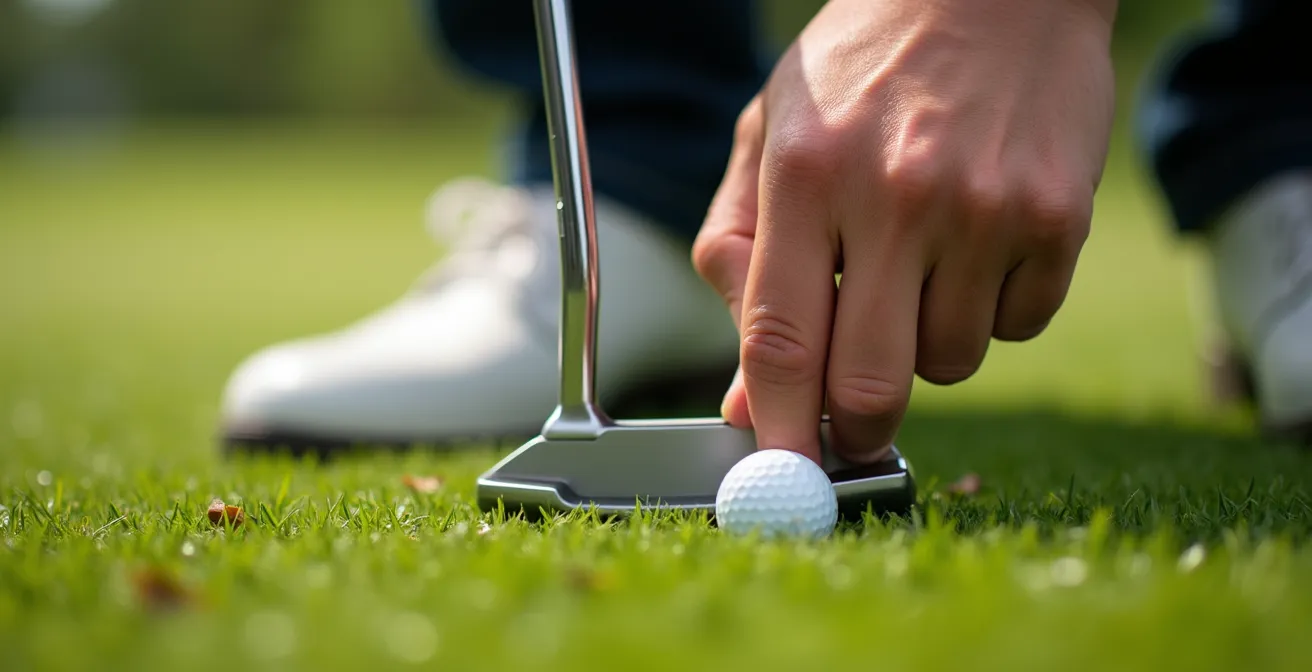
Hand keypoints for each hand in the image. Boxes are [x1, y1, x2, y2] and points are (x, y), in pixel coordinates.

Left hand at [693, 0, 1117, 463]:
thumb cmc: (862, 70)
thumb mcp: (770, 137)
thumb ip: (740, 262)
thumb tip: (744, 397)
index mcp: (806, 173)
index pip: (780, 338)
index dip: (776, 425)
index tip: (778, 478)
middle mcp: (897, 195)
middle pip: (869, 383)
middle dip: (854, 427)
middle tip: (851, 426)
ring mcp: (986, 209)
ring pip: (949, 363)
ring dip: (924, 345)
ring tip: (919, 263)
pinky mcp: (1058, 218)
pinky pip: (1016, 327)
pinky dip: (991, 309)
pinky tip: (978, 240)